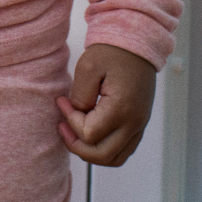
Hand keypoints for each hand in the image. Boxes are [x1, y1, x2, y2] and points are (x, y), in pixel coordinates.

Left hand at [56, 43, 155, 166]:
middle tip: (62, 127)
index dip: (70, 121)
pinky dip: (105, 149)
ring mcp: (139, 125)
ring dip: (91, 153)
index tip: (62, 102)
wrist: (136, 43)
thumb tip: (75, 117)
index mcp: (122, 109)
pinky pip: (123, 150)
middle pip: (102, 155)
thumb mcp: (88, 68)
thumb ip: (80, 97)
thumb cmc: (112, 51)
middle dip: (77, 145)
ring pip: (114, 158)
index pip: (89, 134)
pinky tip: (91, 133)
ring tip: (74, 134)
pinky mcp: (139, 124)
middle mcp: (134, 123)